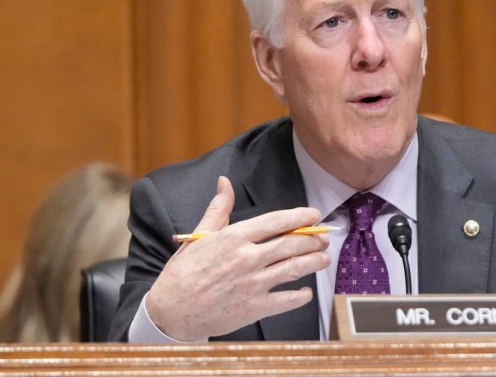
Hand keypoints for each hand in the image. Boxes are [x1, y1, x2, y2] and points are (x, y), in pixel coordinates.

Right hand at [146, 176, 330, 340]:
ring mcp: (253, 284)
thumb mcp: (199, 236)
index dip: (300, 216)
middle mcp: (247, 258)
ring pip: (295, 268)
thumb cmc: (184, 273)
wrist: (171, 312)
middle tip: (323, 238)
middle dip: (313, 239)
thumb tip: (224, 182)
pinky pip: (287, 300)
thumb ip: (218, 209)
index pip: (277, 222)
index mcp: (234, 238)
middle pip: (292, 244)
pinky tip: (306, 291)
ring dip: (314, 262)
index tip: (314, 215)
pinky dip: (301, 295)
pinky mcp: (255, 308)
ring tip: (324, 258)